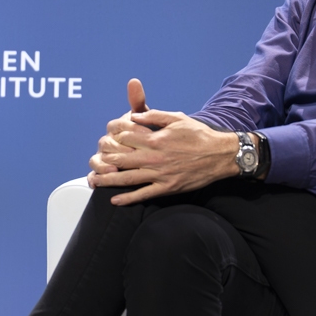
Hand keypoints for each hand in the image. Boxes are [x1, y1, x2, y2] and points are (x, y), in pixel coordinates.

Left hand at [88, 78, 240, 205]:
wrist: (220, 155)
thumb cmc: (198, 135)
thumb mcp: (177, 118)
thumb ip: (154, 116)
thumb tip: (134, 115)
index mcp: (155, 139)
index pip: (125, 137)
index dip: (112, 135)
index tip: (106, 135)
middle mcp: (155, 158)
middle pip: (120, 158)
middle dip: (104, 158)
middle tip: (94, 158)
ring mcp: (160, 175)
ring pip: (127, 178)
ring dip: (108, 180)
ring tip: (94, 181)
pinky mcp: (167, 188)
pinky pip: (144, 195)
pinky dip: (128, 199)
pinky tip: (115, 200)